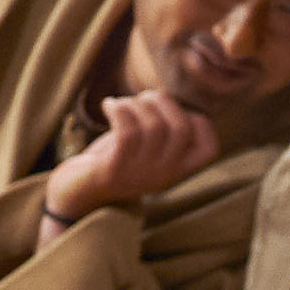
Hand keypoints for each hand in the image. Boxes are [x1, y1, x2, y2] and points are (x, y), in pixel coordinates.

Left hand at [37, 93, 217, 240]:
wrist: (80, 191)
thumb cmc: (116, 159)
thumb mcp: (149, 149)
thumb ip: (165, 130)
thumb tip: (167, 98)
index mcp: (179, 172)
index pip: (209, 148)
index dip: (196, 119)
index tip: (170, 111)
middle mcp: (164, 175)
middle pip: (181, 128)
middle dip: (163, 101)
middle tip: (143, 99)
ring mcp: (140, 174)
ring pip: (153, 126)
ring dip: (136, 103)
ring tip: (122, 104)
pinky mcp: (113, 170)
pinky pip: (126, 132)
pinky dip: (118, 109)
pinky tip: (109, 105)